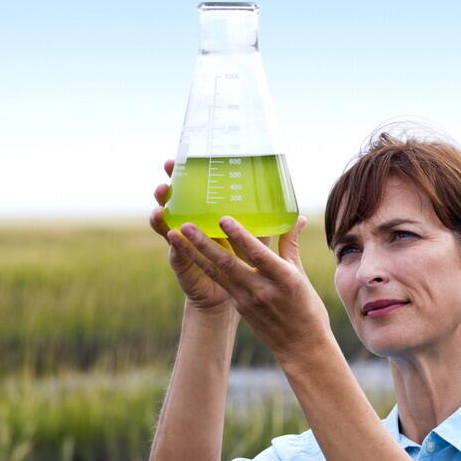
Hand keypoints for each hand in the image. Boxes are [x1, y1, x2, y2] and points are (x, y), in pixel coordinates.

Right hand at [150, 159, 270, 312]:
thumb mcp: (264, 247)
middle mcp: (195, 230)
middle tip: (164, 177)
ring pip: (169, 228)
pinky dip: (174, 246)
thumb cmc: (253, 269)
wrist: (241, 300)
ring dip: (162, 217)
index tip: (174, 160)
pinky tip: (170, 236)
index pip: (193, 195)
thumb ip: (275, 230)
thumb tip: (301, 217)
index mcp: (211, 221)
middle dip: (167, 191)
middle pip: (176, 206)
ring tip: (160, 207)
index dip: (184, 178)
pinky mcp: (184, 268)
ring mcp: (186, 247)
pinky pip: (176, 255)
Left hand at [165, 211, 332, 364]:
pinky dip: (204, 265)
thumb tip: (296, 218)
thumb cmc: (307, 309)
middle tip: (184, 225)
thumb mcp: (301, 276)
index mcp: (284, 279)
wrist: (300, 347)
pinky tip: (191, 252)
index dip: (240, 236)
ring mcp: (247, 300)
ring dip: (193, 253)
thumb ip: (290, 246)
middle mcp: (262, 290)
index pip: (257, 254)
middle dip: (203, 243)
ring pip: (216, 272)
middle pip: (228, 263)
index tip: (223, 219)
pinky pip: (220, 282)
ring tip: (175, 236)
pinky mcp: (238, 307)